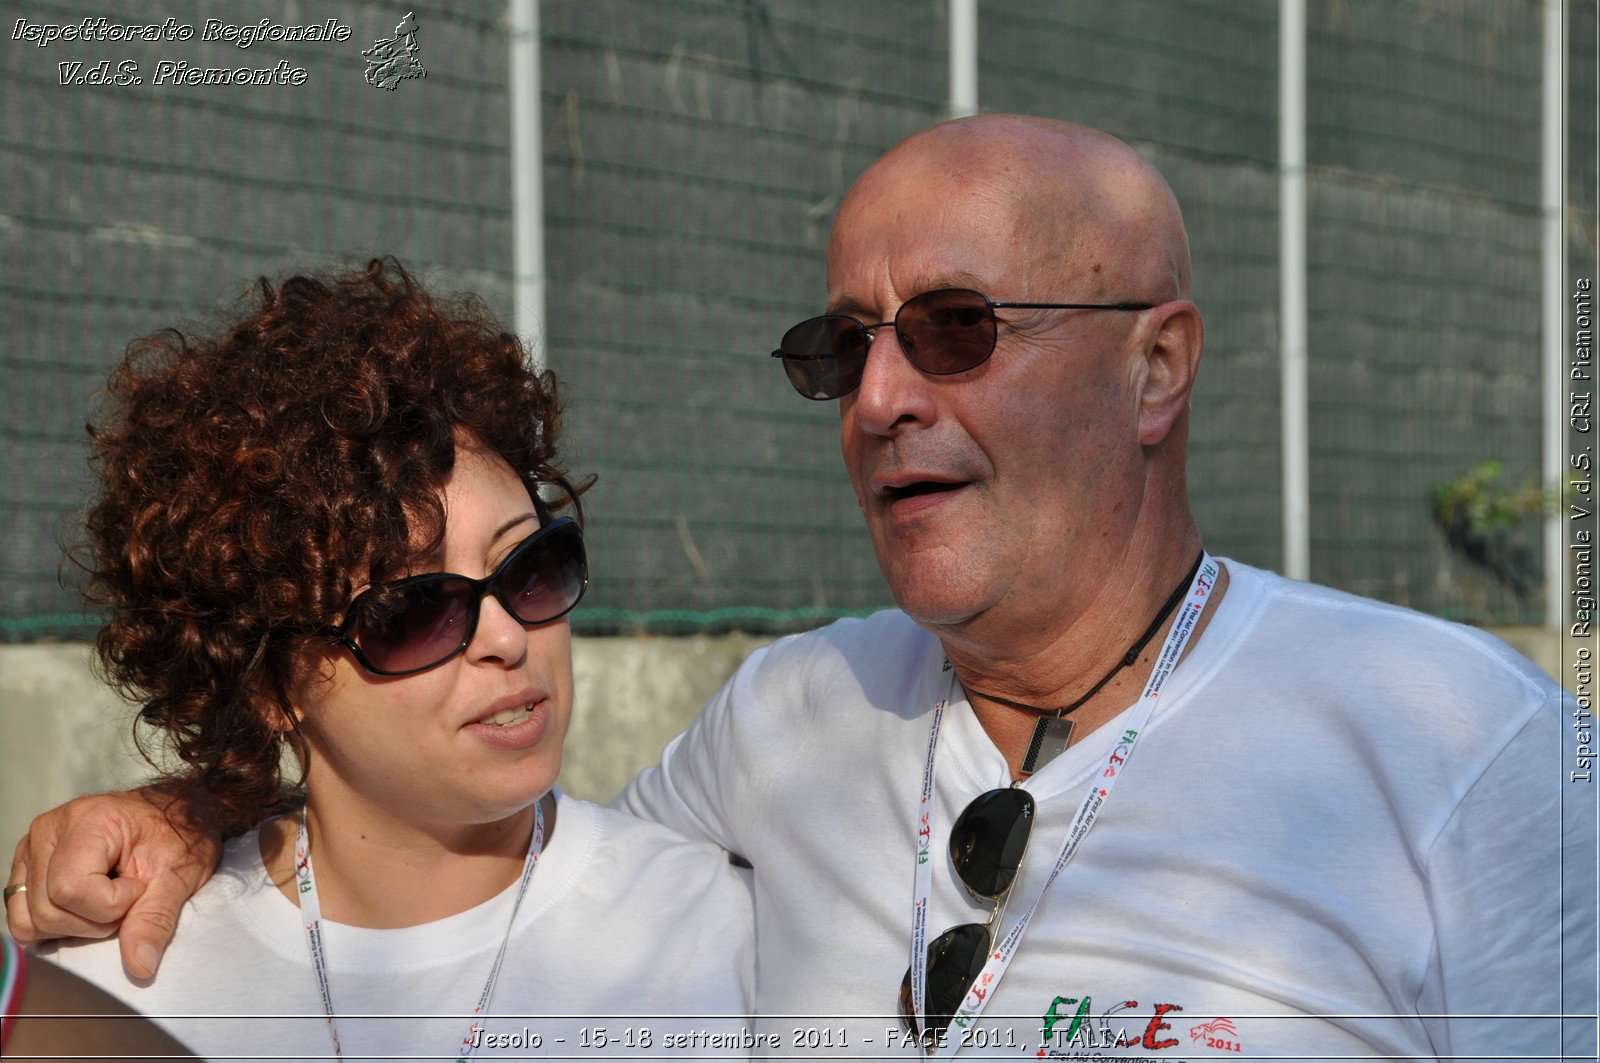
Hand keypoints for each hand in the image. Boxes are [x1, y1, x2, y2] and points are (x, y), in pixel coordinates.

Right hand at [6, 786, 221, 978]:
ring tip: (109, 901)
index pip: (71, 889)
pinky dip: (53, 925)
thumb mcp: (179, 875)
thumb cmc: (180, 836)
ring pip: (30, 919)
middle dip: (96, 921)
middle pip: (48, 909)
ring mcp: (31, 849)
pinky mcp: (27, 868)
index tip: (141, 888)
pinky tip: (86, 909)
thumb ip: (155, 919)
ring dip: (74, 926)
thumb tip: (138, 966)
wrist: (176, 816)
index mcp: (87, 821)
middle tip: (130, 899)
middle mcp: (48, 831)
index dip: (111, 905)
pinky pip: (21, 917)